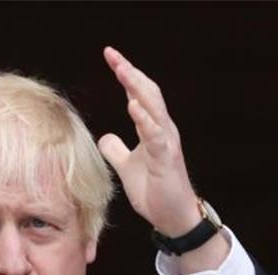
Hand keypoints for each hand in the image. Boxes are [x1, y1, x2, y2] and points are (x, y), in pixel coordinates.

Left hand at [97, 47, 199, 236]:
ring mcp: (166, 142)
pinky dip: (145, 119)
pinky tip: (132, 106)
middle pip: (147, 92)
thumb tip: (104, 136)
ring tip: (122, 70)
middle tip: (112, 54)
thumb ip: (116, 150)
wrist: (173, 217)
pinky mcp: (166, 158)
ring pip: (154, 107)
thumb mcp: (127, 167)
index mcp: (153, 128)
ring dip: (137, 87)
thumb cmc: (155, 191)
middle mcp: (163, 129)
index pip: (139, 94)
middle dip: (129, 72)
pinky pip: (156, 134)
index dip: (126, 75)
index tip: (110, 56)